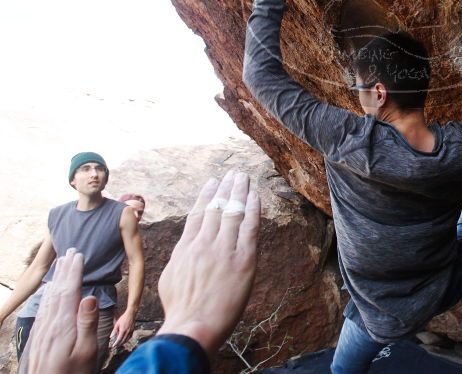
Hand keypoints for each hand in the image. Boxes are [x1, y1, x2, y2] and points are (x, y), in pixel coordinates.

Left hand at [27, 249, 98, 373]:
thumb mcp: (87, 351)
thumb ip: (87, 323)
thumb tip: (88, 297)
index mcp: (64, 325)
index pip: (69, 291)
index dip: (74, 272)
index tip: (78, 255)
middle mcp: (51, 324)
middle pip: (58, 290)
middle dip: (64, 270)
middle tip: (70, 251)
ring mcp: (43, 331)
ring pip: (49, 298)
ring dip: (56, 279)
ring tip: (60, 264)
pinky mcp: (40, 337)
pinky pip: (44, 309)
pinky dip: (48, 294)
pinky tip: (50, 292)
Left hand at [109, 310, 134, 347]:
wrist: (131, 314)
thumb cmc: (123, 318)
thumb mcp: (117, 324)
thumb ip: (114, 331)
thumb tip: (111, 337)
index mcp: (123, 330)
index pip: (119, 339)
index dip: (116, 343)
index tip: (113, 346)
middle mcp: (127, 332)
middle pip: (123, 341)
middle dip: (119, 344)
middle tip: (115, 346)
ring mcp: (131, 331)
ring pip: (127, 340)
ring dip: (123, 343)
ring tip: (119, 344)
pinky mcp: (133, 330)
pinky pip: (130, 337)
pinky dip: (126, 340)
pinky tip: (124, 340)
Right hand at [156, 170, 259, 358]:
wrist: (193, 325)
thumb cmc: (180, 309)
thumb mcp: (170, 277)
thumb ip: (180, 257)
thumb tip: (186, 247)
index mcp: (186, 246)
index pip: (198, 213)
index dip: (207, 194)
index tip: (213, 182)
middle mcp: (204, 243)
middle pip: (217, 206)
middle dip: (226, 187)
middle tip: (233, 173)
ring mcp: (224, 249)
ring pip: (233, 211)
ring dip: (240, 191)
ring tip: (244, 177)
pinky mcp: (244, 259)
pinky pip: (250, 227)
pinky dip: (253, 209)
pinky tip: (255, 196)